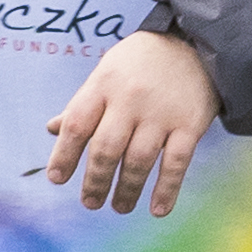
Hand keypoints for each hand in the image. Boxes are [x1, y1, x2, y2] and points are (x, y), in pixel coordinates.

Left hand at [45, 25, 220, 214]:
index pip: (77, 124)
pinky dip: (167, 189)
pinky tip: (157, 209)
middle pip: (106, 148)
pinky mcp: (190, 124)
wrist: (198, 42)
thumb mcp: (107, 72)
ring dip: (127, 190)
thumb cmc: (142, 62)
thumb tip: (53, 130)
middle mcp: (130, 99)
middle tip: (90, 203)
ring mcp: (161, 113)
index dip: (64, 154)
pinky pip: (177, 162)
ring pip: (139, 160)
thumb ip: (83, 103)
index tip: (57, 179)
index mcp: (104, 85)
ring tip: (120, 207)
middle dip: (96, 181)